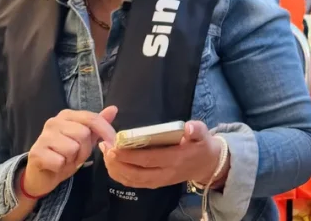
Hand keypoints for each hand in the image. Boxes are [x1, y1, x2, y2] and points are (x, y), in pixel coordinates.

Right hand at [21, 106, 117, 198]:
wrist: (41, 176)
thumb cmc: (64, 156)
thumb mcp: (84, 141)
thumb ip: (97, 125)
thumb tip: (113, 109)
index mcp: (67, 115)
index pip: (92, 118)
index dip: (105, 131)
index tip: (113, 143)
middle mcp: (54, 121)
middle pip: (84, 134)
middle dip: (84, 150)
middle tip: (75, 156)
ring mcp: (43, 136)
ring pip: (72, 148)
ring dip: (72, 159)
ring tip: (65, 160)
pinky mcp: (36, 153)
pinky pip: (59, 161)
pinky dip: (61, 167)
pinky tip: (55, 166)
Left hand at [101, 121, 226, 190]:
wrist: (206, 164)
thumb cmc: (201, 144)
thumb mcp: (203, 133)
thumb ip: (196, 129)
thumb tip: (189, 127)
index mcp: (175, 159)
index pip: (149, 159)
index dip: (130, 154)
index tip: (115, 145)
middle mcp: (164, 174)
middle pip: (136, 172)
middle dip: (118, 162)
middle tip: (105, 148)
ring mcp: (158, 181)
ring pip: (132, 180)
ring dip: (115, 169)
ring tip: (105, 154)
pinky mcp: (154, 184)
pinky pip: (133, 183)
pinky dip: (120, 176)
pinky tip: (112, 165)